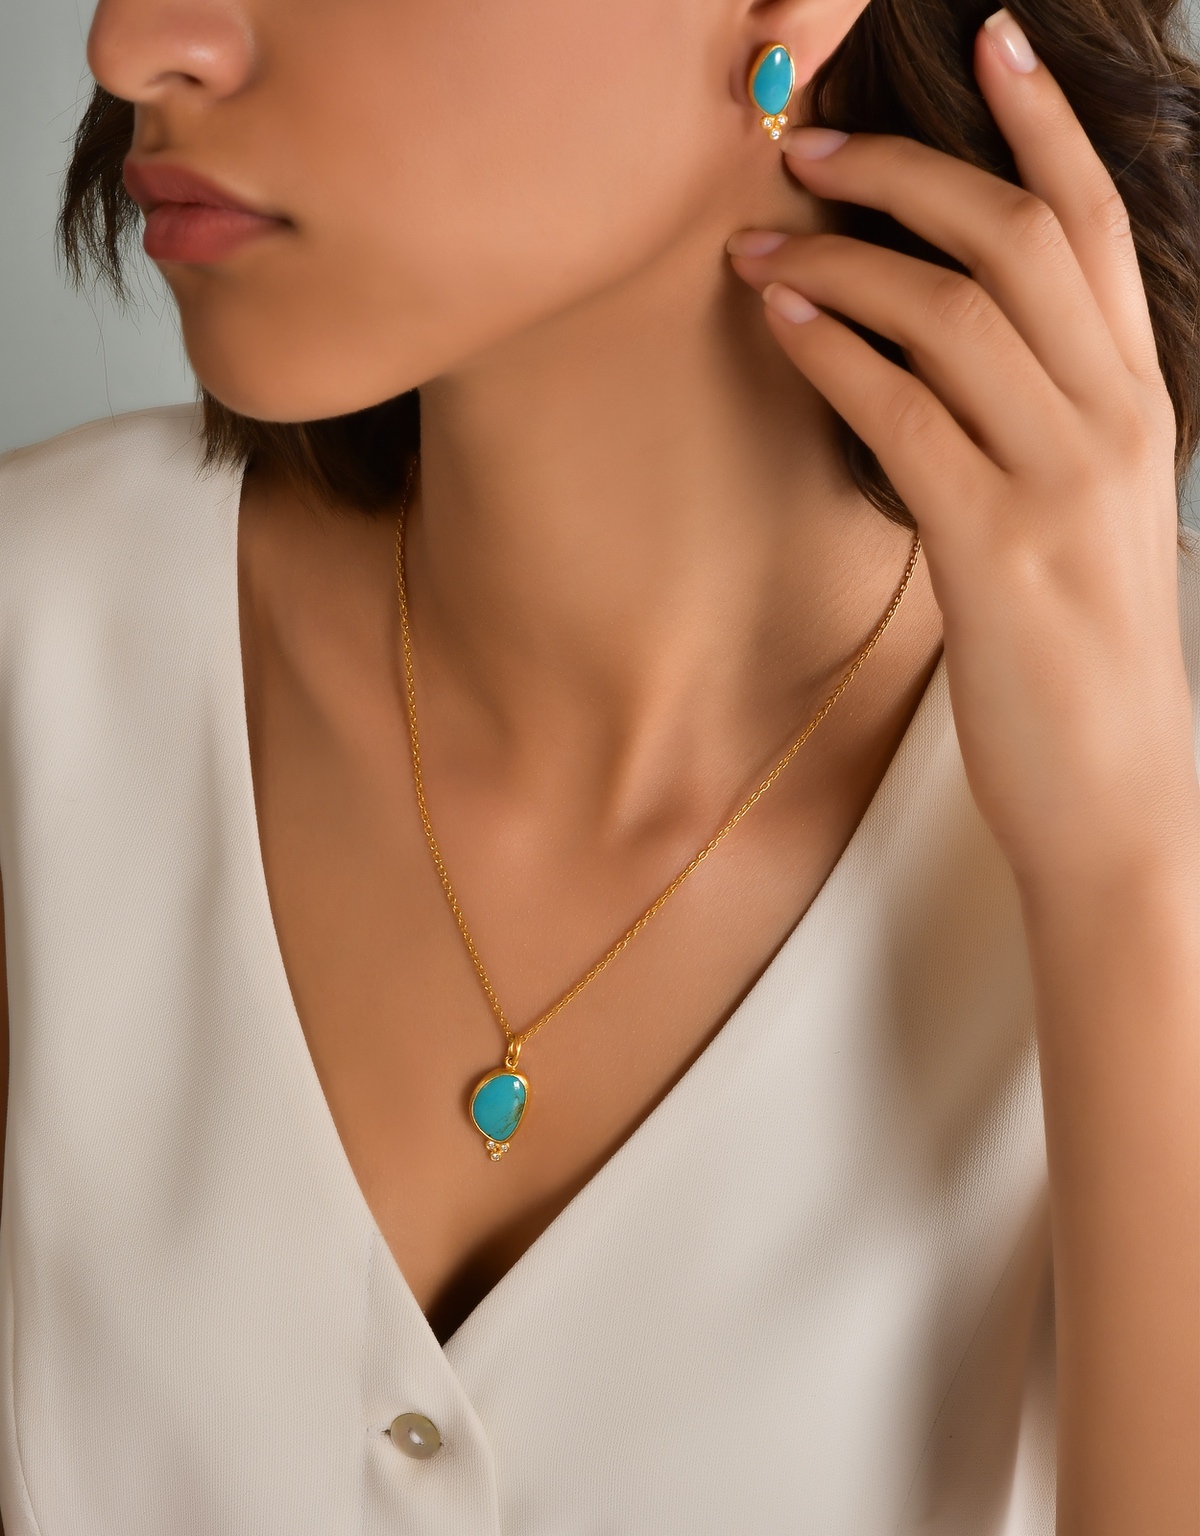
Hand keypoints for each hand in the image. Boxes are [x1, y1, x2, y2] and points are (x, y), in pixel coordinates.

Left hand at [728, 9, 1197, 895]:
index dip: (1043, 124)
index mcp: (1141, 407)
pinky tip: (782, 321)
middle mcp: (1116, 423)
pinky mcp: (997, 550)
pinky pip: (906, 411)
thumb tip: (939, 366)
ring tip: (760, 241)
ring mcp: (1063, 482)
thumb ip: (1038, 432)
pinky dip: (836, 352)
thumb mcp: (1084, 523)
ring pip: (954, 310)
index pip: (1100, 229)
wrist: (1118, 798)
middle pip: (1018, 239)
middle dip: (910, 170)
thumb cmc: (1085, 664)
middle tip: (811, 146)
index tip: (988, 42)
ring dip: (845, 258)